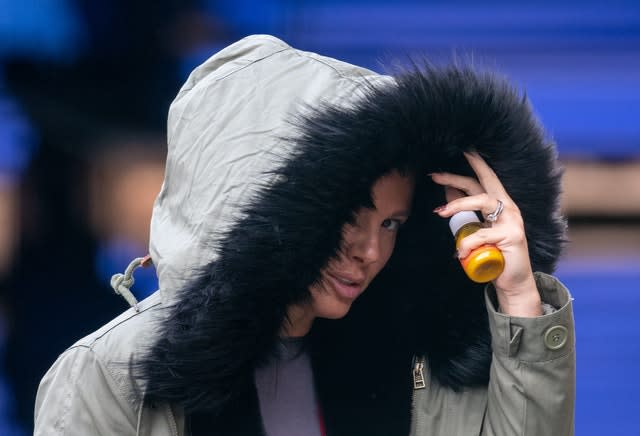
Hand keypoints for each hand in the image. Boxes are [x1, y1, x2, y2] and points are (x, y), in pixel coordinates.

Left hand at [431, 152, 541, 316]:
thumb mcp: (477, 229)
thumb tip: (448, 194)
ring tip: (440, 213)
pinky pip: (483, 234)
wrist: (513, 281)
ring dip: (457, 205)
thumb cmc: (494, 253)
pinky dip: (467, 243)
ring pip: (481, 202)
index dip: (474, 163)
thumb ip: (467, 213)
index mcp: (500, 204)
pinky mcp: (512, 236)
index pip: (486, 179)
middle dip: (456, 177)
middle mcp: (509, 208)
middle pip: (481, 185)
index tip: (461, 150)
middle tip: (434, 176)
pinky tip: (459, 253)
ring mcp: (512, 221)